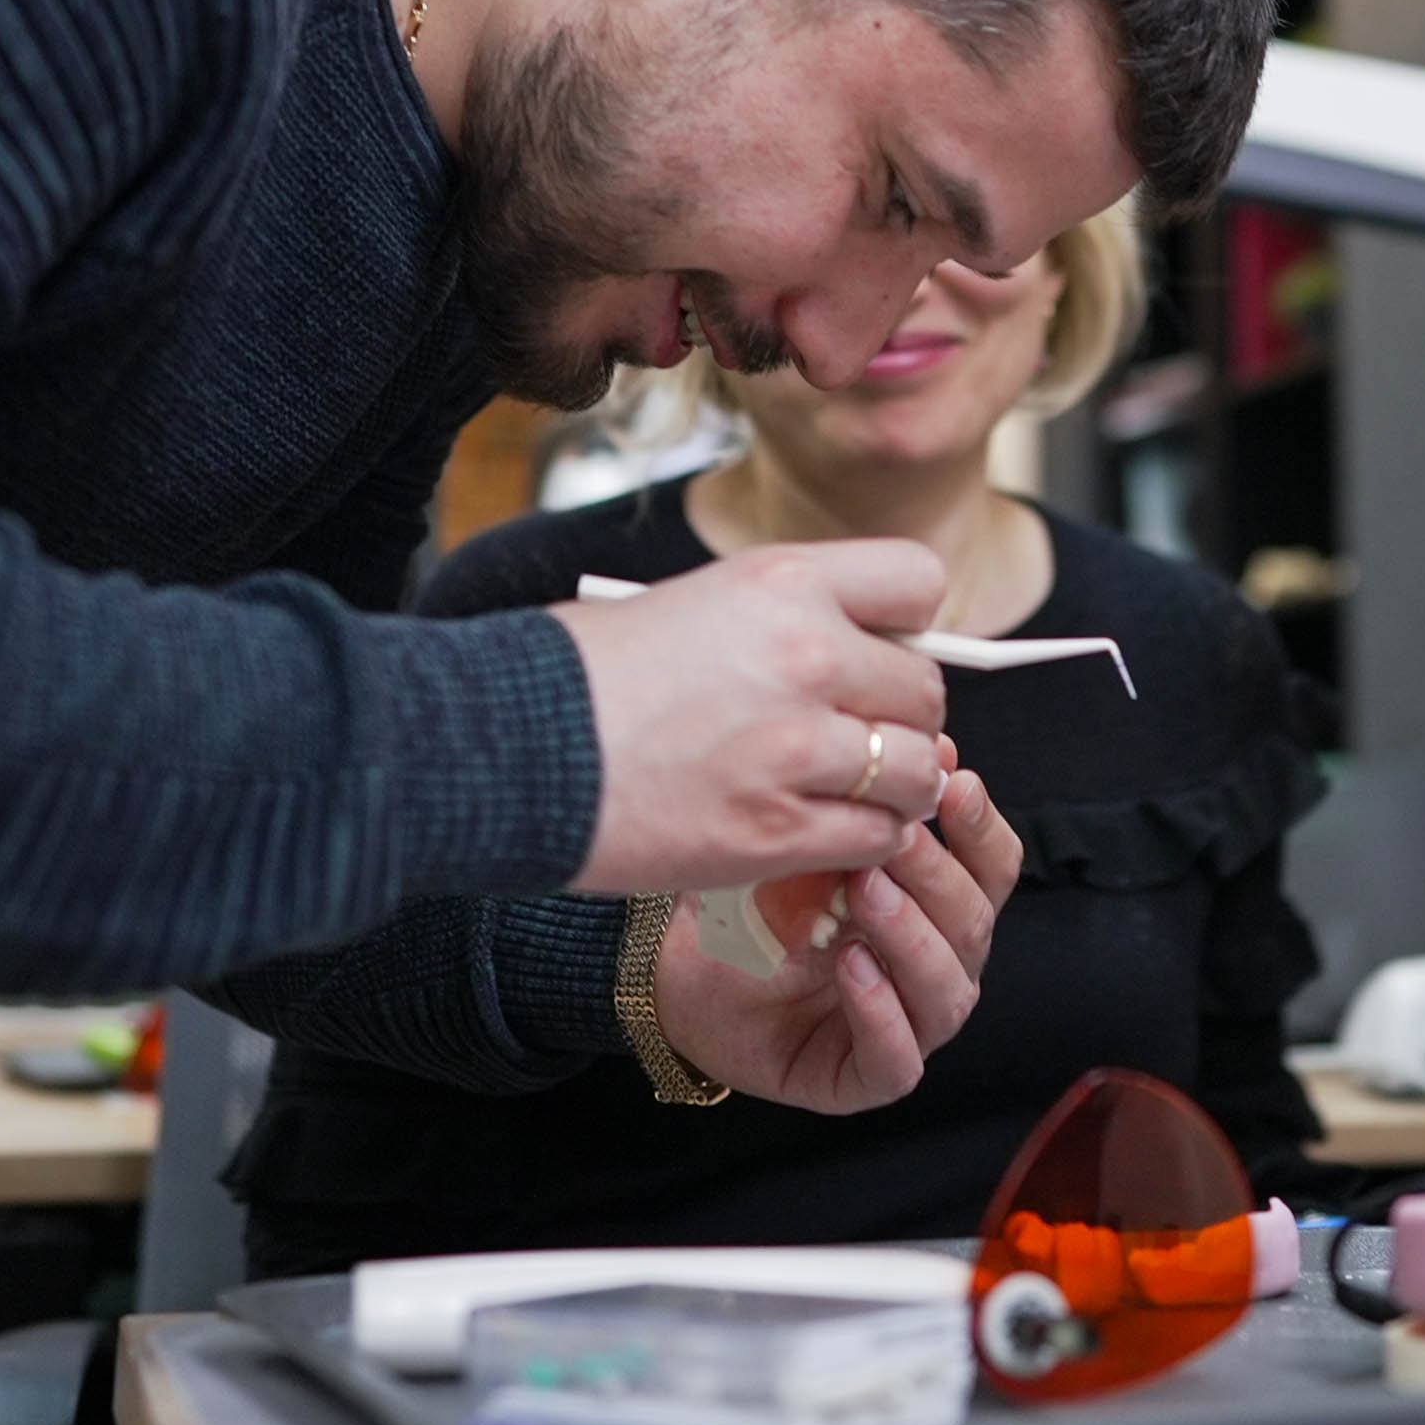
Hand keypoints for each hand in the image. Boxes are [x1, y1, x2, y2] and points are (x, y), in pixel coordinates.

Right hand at [560, 541, 951, 891]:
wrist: (500, 747)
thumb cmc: (582, 675)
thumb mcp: (693, 604)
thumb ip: (786, 621)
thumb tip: (865, 654)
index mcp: (781, 581)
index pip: (918, 582)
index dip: (908, 623)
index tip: (880, 648)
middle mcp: (804, 655)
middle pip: (925, 688)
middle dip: (900, 716)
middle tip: (859, 735)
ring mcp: (795, 749)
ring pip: (917, 772)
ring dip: (894, 788)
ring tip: (850, 790)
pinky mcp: (774, 831)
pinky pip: (877, 839)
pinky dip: (865, 842)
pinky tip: (823, 831)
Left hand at [657, 764, 1022, 1111]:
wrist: (680, 969)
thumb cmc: (753, 906)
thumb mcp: (810, 846)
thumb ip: (870, 810)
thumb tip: (938, 748)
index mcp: (937, 910)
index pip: (991, 870)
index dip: (982, 829)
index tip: (954, 784)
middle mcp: (933, 968)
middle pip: (973, 925)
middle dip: (936, 875)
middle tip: (892, 838)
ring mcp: (906, 1026)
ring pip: (948, 992)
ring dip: (912, 938)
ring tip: (868, 897)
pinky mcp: (862, 1078)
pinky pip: (897, 1060)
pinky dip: (882, 1014)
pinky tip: (854, 968)